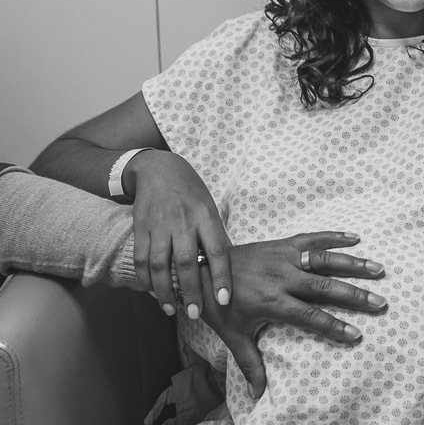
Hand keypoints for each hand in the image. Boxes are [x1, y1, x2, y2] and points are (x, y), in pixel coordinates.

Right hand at [126, 149, 231, 319]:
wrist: (159, 170)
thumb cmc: (192, 194)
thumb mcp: (210, 208)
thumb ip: (214, 237)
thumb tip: (221, 271)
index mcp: (206, 216)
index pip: (217, 250)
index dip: (221, 277)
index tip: (224, 300)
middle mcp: (182, 221)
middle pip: (186, 262)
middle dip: (191, 291)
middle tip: (195, 313)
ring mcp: (159, 225)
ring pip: (160, 265)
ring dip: (165, 291)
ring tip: (173, 309)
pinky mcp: (140, 228)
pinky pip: (141, 259)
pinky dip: (146, 279)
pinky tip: (153, 292)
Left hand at [198, 231, 387, 398]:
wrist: (200, 268)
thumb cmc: (220, 305)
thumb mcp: (234, 336)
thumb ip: (250, 364)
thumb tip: (258, 396)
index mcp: (271, 302)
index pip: (309, 316)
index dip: (333, 326)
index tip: (356, 334)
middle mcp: (281, 278)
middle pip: (324, 286)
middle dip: (354, 295)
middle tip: (379, 302)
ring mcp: (284, 258)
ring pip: (324, 259)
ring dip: (353, 263)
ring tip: (378, 269)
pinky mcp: (283, 244)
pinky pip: (312, 238)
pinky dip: (334, 237)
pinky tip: (356, 238)